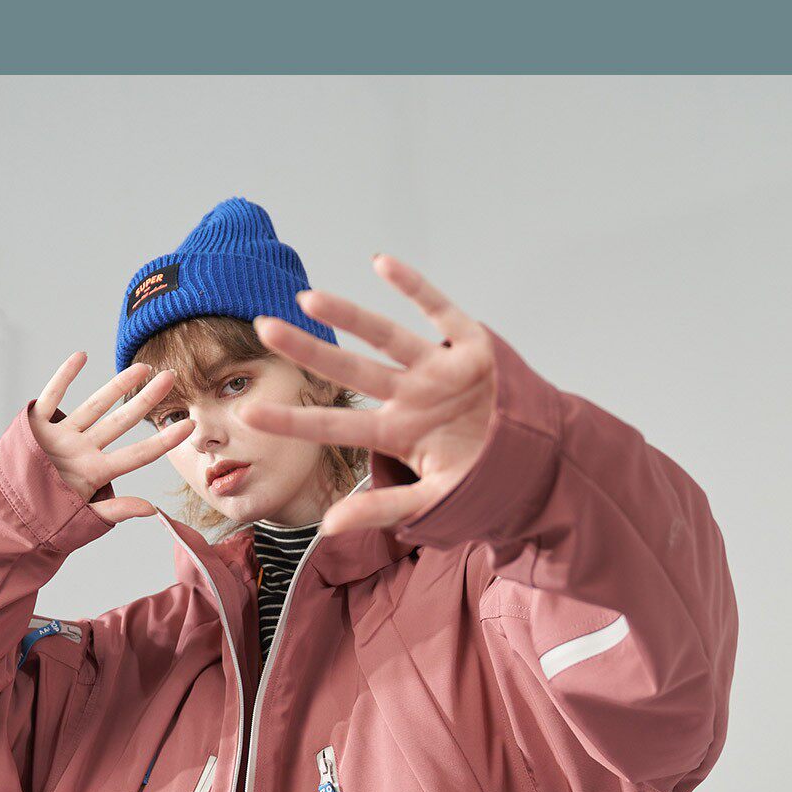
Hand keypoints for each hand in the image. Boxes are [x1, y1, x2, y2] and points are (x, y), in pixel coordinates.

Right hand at [30, 353, 194, 524]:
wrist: (6, 513)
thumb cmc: (46, 518)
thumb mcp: (84, 518)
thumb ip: (116, 511)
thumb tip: (152, 509)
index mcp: (96, 472)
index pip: (138, 454)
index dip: (163, 441)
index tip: (189, 425)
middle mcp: (83, 450)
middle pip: (121, 422)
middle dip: (146, 400)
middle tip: (172, 378)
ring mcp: (62, 436)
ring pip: (94, 406)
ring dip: (116, 386)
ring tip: (142, 367)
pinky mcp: (36, 427)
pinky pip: (52, 397)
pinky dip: (64, 377)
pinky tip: (81, 357)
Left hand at [238, 255, 497, 535]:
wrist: (542, 462)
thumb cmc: (483, 481)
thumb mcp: (431, 502)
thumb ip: (381, 511)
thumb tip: (327, 528)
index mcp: (397, 433)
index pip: (334, 425)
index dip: (293, 419)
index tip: (250, 413)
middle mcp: (409, 396)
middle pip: (350, 370)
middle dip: (308, 351)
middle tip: (263, 328)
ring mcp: (438, 370)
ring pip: (385, 338)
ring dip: (349, 316)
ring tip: (307, 297)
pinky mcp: (471, 347)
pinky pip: (438, 312)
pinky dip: (414, 287)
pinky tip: (380, 264)